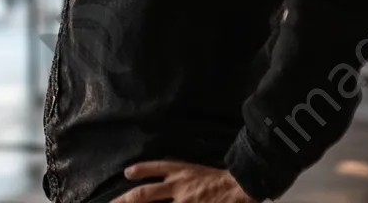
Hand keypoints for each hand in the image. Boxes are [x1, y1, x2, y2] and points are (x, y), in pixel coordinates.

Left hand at [112, 162, 257, 202]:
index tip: (127, 173)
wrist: (241, 188)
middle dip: (126, 200)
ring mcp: (185, 202)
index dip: (140, 171)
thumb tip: (164, 179)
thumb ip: (179, 174)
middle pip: (146, 194)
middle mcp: (177, 187)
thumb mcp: (197, 171)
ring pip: (155, 202)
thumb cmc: (221, 180)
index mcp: (180, 172)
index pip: (155, 168)